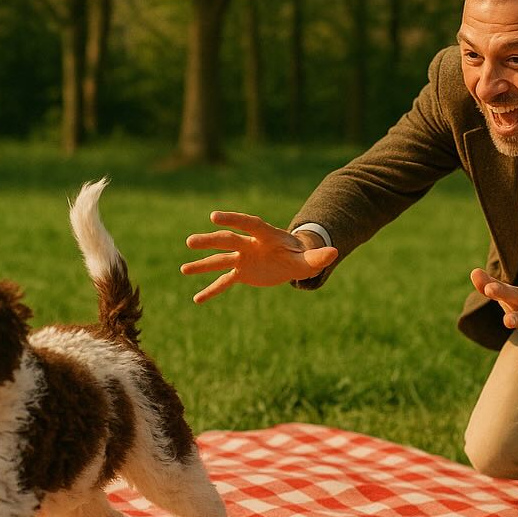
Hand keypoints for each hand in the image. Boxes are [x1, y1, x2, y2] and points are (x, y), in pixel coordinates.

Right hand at [181, 212, 337, 303]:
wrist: (294, 259)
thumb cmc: (301, 255)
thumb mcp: (310, 259)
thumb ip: (318, 257)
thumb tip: (333, 254)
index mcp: (265, 235)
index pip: (247, 224)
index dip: (232, 220)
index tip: (214, 217)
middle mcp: (250, 244)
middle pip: (228, 241)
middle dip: (210, 242)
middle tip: (190, 242)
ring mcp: (243, 258)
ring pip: (220, 260)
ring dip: (203, 264)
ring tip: (183, 269)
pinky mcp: (242, 272)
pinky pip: (224, 282)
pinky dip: (212, 290)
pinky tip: (197, 299)